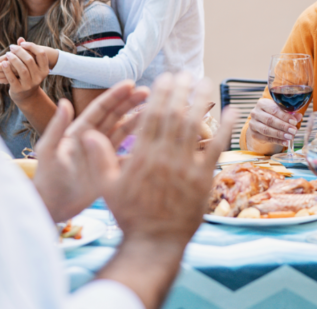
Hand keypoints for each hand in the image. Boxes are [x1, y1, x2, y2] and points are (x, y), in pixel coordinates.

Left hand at [0, 40, 50, 102]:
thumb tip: (20, 39)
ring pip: (22, 69)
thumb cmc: (28, 75)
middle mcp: (39, 77)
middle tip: (11, 47)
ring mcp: (29, 84)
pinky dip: (7, 69)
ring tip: (7, 54)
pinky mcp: (19, 89)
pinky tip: (3, 63)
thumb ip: (27, 53)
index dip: (32, 46)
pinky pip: (12, 78)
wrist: (26, 96)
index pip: (41, 54)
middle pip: (30, 60)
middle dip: (19, 51)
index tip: (22, 43)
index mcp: (44, 70)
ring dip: (13, 59)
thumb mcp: (31, 66)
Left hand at [32, 80, 148, 221]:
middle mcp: (93, 137)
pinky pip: (127, 154)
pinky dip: (139, 147)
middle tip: (147, 91)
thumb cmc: (47, 178)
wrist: (52, 205)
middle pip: (115, 115)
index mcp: (79, 130)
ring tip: (154, 110)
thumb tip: (64, 102)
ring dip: (137, 120)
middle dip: (130, 102)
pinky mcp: (108, 166)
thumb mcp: (49, 151)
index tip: (130, 83)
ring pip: (124, 131)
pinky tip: (153, 140)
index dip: (115, 95)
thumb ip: (57, 127)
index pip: (100, 108)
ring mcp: (102, 151)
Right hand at [84, 73, 237, 308]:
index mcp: (141, 156)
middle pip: (174, 116)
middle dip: (180, 91)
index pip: (151, 117)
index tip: (165, 78)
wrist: (154, 243)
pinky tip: (230, 111)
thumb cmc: (130, 215)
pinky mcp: (203, 179)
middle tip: (186, 73)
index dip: (159, 94)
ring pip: (195, 127)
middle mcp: (164, 157)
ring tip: (206, 82)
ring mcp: (185, 168)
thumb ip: (99, 158)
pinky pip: (216, 149)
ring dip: (201, 102)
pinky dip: (224, 129)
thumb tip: (86, 134)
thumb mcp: (106, 187)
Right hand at [246, 98, 299, 151]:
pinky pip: (266, 139)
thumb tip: (299, 116)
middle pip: (270, 120)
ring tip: (290, 137)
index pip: (274, 110)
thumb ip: (290, 114)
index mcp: (262, 103)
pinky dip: (277, 141)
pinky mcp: (254, 134)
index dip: (285, 116)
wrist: (262, 121)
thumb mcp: (281, 111)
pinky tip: (285, 142)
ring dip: (280, 134)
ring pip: (266, 130)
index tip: (294, 122)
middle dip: (283, 126)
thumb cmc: (273, 114)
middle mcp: (255, 113)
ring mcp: (253, 124)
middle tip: (293, 130)